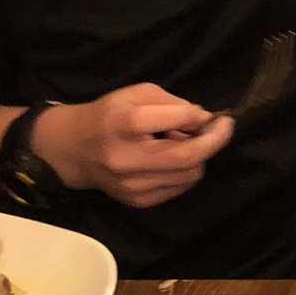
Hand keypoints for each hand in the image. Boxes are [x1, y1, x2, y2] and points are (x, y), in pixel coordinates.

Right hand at [32, 84, 233, 208]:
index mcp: (125, 123)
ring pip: (189, 175)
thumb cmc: (108, 114)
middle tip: (221, 129)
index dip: (203, 118)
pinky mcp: (138, 201)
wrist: (73, 149)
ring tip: (181, 143)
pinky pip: (179, 188)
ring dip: (196, 157)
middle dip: (213, 142)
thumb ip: (172, 104)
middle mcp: (128, 158)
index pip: (176, 120)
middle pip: (188, 157)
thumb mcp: (136, 93)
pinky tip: (171, 159)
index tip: (218, 116)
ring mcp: (132, 184)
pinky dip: (184, 172)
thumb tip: (204, 120)